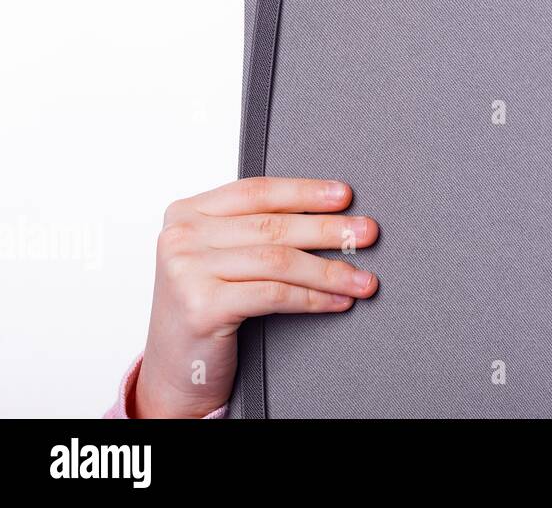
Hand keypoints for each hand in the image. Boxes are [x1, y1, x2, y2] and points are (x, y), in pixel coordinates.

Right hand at [133, 177, 379, 417]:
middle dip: (328, 230)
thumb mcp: (220, 257)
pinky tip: (337, 301)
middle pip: (273, 226)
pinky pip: (274, 294)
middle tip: (366, 233)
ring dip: (329, 270)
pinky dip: (313, 298)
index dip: (305, 192)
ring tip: (362, 278)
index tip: (344, 196)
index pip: (256, 192)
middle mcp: (181, 237)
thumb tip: (329, 215)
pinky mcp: (201, 306)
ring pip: (279, 261)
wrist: (174, 371)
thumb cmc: (205, 308)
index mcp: (186, 213)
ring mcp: (187, 271)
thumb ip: (254, 230)